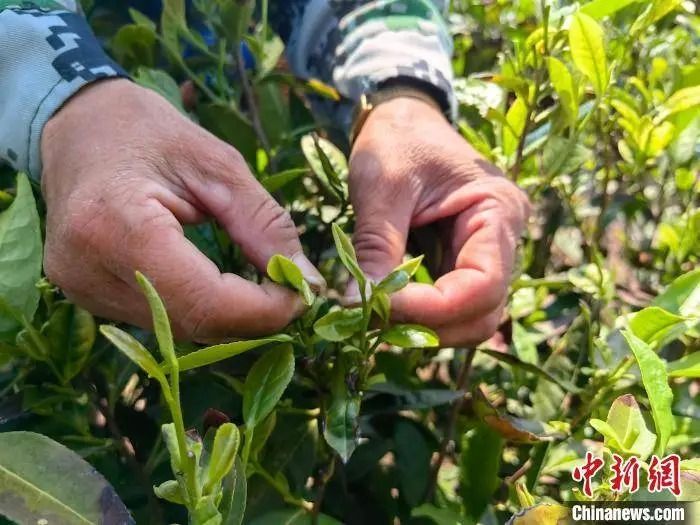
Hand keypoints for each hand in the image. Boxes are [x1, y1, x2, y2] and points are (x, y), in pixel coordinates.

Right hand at [41, 79, 323, 340]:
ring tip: (261, 283)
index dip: (264, 310)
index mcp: (116, 226)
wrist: (77, 126)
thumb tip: (308, 280)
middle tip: (292, 288)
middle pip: (192, 323)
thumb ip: (264, 224)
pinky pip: (159, 319)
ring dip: (229, 316)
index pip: (203, 301)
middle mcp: (88, 270)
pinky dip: (201, 308)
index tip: (304, 291)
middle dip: (253, 316)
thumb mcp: (217, 164)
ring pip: (178, 329)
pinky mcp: (85, 295)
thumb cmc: (146, 131)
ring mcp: (81, 289)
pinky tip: (220, 283)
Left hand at [348, 96, 529, 346]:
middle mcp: (503, 239)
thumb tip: (355, 305)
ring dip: (424, 328)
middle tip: (371, 320)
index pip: (482, 285)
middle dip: (429, 326)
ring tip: (373, 316)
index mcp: (498, 210)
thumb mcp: (382, 188)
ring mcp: (485, 254)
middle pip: (482, 313)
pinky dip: (419, 316)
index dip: (432, 308)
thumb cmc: (396, 140)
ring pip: (469, 318)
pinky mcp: (461, 262)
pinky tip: (384, 308)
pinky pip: (451, 305)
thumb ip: (375, 247)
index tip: (377, 307)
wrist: (403, 119)